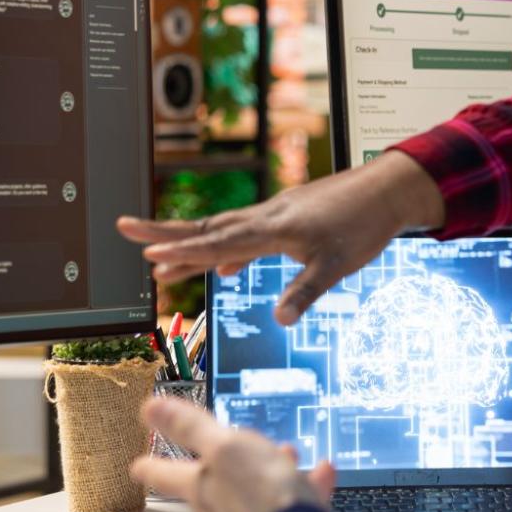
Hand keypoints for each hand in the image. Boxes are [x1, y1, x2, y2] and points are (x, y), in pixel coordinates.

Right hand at [117, 150, 445, 325]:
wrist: (388, 190)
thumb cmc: (364, 225)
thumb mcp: (336, 265)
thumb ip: (305, 292)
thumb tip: (278, 320)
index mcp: (273, 228)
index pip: (217, 241)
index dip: (183, 252)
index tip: (148, 258)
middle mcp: (266, 217)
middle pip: (206, 227)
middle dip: (164, 233)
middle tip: (124, 229)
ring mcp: (274, 215)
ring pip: (222, 229)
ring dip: (190, 243)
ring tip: (159, 259)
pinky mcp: (285, 219)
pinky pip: (244, 234)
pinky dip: (225, 249)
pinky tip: (221, 266)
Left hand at [131, 395, 338, 511]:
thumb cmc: (261, 495)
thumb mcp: (224, 448)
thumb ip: (191, 428)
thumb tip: (149, 408)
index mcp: (202, 488)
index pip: (166, 475)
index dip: (150, 466)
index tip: (136, 466)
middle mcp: (222, 510)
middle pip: (209, 486)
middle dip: (209, 469)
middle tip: (204, 461)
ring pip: (253, 491)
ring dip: (265, 470)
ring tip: (284, 452)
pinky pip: (291, 501)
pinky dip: (304, 484)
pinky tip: (323, 472)